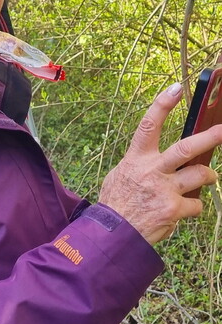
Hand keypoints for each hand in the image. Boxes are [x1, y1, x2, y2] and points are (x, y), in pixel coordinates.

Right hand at [98, 83, 221, 244]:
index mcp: (137, 159)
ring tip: (208, 177)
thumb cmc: (117, 204)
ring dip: (209, 176)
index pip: (149, 125)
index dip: (163, 105)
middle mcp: (152, 171)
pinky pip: (196, 204)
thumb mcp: (120, 175)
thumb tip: (157, 157)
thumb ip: (140, 163)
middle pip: (186, 149)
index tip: (177, 88)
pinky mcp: (174, 210)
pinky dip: (193, 207)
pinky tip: (182, 211)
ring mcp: (165, 191)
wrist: (114, 236)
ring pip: (201, 175)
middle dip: (210, 138)